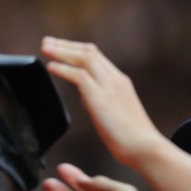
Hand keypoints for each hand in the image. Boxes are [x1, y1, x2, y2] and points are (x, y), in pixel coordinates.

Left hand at [39, 37, 168, 166]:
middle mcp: (115, 79)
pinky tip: (51, 67)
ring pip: (84, 59)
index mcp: (119, 81)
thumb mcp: (114, 112)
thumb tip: (84, 96)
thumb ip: (99, 99)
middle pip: (89, 52)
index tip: (59, 46)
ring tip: (45, 48)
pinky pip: (80, 76)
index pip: (96, 57)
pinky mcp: (101, 98)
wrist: (145, 148)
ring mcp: (109, 87)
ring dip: (62, 51)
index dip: (75, 49)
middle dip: (66, 45)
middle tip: (47, 42)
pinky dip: (64, 69)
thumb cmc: (130, 137)